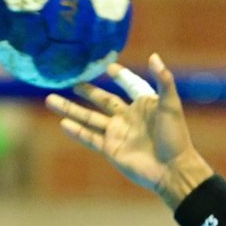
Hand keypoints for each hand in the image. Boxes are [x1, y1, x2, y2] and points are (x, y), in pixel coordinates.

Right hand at [46, 54, 211, 204]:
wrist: (171, 169)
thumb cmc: (175, 136)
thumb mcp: (170, 105)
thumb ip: (163, 80)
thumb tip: (153, 56)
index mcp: (144, 104)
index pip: (129, 85)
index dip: (120, 76)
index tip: (107, 66)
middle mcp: (128, 117)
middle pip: (102, 100)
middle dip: (87, 91)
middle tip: (71, 81)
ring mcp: (117, 133)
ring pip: (89, 118)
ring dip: (71, 109)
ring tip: (50, 99)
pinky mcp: (110, 149)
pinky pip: (90, 137)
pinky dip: (76, 131)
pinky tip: (63, 123)